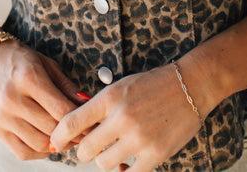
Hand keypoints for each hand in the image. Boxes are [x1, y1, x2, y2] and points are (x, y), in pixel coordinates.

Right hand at [0, 39, 91, 159]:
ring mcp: (2, 116)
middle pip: (51, 127)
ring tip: (68, 138)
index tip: (91, 122)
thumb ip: (66, 86)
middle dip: (71, 133)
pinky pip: (22, 151)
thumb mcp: (46, 63)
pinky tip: (49, 144)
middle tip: (84, 133)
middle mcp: (13, 99)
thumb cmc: (20, 59)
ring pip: (39, 143)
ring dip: (57, 144)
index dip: (79, 119)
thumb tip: (87, 104)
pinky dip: (40, 152)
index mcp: (28, 78)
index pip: (60, 109)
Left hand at [49, 61, 206, 171]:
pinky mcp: (154, 154)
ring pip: (103, 164)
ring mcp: (138, 138)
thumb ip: (100, 107)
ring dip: (105, 160)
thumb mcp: (122, 86)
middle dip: (85, 151)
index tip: (56, 143)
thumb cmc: (153, 84)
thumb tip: (75, 130)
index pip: (71, 123)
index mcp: (110, 97)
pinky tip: (126, 164)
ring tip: (114, 151)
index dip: (59, 137)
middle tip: (92, 147)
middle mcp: (121, 117)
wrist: (190, 85)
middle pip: (85, 150)